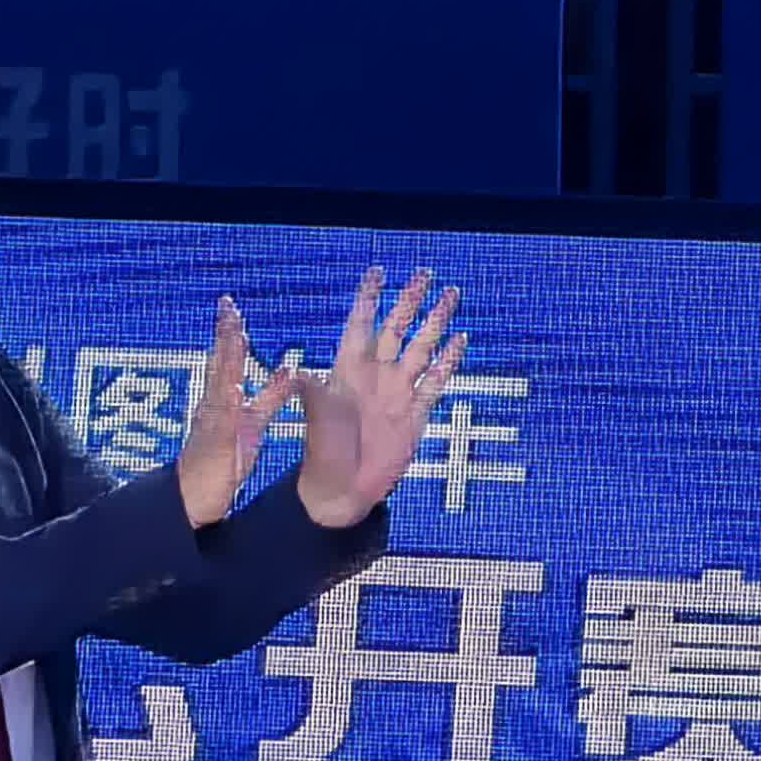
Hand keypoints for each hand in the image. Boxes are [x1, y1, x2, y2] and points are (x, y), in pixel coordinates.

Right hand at [176, 296, 288, 525]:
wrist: (191, 496)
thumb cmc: (221, 462)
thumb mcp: (253, 423)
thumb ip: (270, 396)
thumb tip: (289, 371)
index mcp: (222, 398)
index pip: (229, 358)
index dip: (231, 333)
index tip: (232, 308)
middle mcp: (212, 403)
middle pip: (219, 361)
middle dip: (224, 334)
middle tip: (228, 306)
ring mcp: (210, 420)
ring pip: (218, 382)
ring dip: (224, 357)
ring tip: (232, 332)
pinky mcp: (213, 440)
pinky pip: (220, 418)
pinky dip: (226, 400)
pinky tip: (233, 385)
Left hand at [291, 267, 467, 526]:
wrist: (342, 488)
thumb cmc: (322, 451)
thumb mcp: (316, 417)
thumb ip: (313, 391)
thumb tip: (300, 369)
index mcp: (348, 369)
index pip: (362, 323)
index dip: (370, 298)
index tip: (379, 271)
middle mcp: (375, 374)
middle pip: (397, 328)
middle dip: (411, 301)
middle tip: (426, 273)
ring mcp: (397, 392)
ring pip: (420, 347)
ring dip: (435, 323)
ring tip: (450, 296)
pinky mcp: (415, 413)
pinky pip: (435, 380)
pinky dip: (448, 361)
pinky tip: (459, 340)